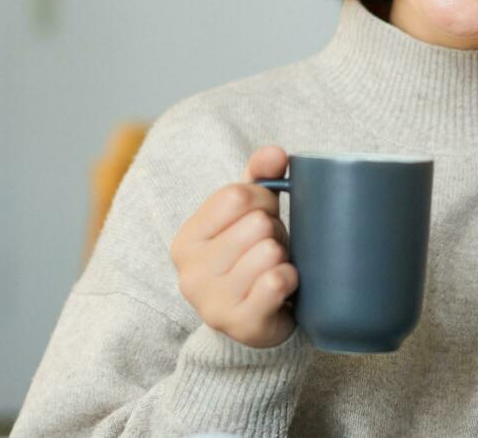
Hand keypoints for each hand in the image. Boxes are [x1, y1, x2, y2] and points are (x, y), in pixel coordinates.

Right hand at [169, 145, 297, 347]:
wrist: (256, 322)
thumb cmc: (250, 258)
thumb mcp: (248, 215)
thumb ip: (259, 177)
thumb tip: (276, 154)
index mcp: (186, 240)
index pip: (236, 195)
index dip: (263, 200)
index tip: (264, 216)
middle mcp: (190, 273)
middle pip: (257, 224)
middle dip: (276, 232)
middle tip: (270, 251)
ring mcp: (213, 303)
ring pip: (269, 252)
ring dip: (284, 258)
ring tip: (273, 269)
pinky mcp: (240, 325)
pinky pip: (277, 281)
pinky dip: (291, 279)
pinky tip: (283, 287)